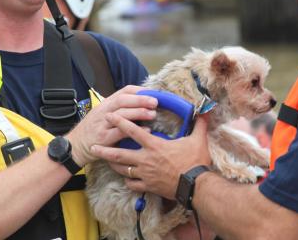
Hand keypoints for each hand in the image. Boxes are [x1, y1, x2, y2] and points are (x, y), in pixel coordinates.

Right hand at [66, 85, 157, 166]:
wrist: (75, 146)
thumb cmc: (92, 130)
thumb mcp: (102, 115)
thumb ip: (117, 109)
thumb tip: (139, 104)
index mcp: (105, 104)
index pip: (123, 91)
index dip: (138, 91)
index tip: (152, 92)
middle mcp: (104, 111)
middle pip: (123, 100)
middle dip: (140, 99)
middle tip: (155, 102)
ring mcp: (103, 125)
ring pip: (122, 115)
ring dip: (139, 113)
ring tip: (153, 114)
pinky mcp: (104, 138)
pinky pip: (121, 133)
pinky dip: (134, 130)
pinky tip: (146, 130)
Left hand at [91, 114, 211, 198]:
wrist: (195, 186)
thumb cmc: (195, 162)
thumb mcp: (198, 140)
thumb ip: (199, 124)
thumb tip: (205, 111)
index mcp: (154, 146)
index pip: (133, 131)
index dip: (120, 122)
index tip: (110, 116)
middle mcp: (145, 160)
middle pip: (119, 154)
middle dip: (104, 150)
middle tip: (93, 147)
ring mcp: (145, 175)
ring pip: (123, 170)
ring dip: (113, 165)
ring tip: (106, 161)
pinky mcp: (148, 187)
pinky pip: (133, 184)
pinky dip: (128, 181)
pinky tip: (126, 179)